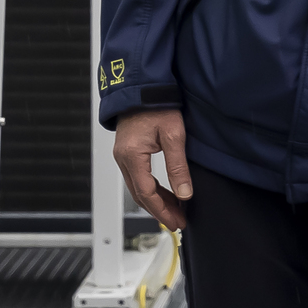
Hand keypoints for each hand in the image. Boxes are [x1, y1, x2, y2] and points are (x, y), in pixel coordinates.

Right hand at [111, 108, 193, 230]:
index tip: (176, 221)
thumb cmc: (157, 104)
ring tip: (175, 210)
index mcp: (132, 155)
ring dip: (155, 201)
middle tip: (177, 222)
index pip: (146, 193)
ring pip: (137, 187)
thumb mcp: (174, 135)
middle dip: (159, 211)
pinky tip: (165, 192)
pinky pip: (137, 177)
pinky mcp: (127, 151)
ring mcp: (123, 155)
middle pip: (139, 194)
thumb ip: (178, 167)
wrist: (143, 85)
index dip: (162, 211)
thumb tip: (184, 194)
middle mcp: (123, 158)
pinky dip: (151, 188)